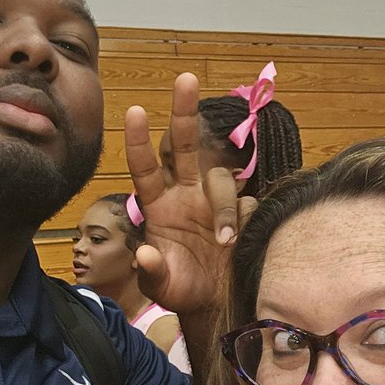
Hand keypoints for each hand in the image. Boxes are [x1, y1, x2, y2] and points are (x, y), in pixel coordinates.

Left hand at [125, 73, 256, 318]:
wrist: (215, 305)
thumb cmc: (181, 290)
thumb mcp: (161, 288)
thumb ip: (152, 272)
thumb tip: (146, 254)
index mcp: (158, 206)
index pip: (144, 167)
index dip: (139, 141)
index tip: (136, 111)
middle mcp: (185, 195)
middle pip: (182, 146)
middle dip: (184, 112)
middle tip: (186, 78)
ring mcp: (214, 202)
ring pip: (222, 179)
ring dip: (224, 209)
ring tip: (226, 242)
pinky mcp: (242, 213)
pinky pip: (248, 203)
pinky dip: (245, 220)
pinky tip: (240, 242)